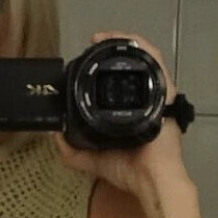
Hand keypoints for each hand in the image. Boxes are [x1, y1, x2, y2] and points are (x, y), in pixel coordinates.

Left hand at [51, 31, 192, 197]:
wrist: (150, 177)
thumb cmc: (128, 169)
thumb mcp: (91, 158)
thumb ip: (71, 149)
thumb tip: (54, 134)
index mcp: (129, 113)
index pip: (117, 83)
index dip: (101, 69)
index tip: (84, 61)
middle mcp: (143, 100)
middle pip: (129, 67)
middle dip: (110, 52)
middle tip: (92, 46)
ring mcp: (155, 94)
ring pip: (141, 59)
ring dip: (122, 43)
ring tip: (101, 39)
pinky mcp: (164, 91)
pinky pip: (154, 60)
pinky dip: (140, 46)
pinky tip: (123, 40)